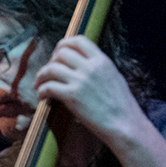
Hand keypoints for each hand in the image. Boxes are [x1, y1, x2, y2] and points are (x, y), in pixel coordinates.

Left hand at [33, 36, 149, 145]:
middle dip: (51, 61)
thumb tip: (83, 65)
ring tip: (39, 84)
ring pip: (51, 68)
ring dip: (41, 76)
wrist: (126, 125)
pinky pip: (48, 87)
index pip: (78, 40)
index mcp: (102, 60)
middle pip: (61, 53)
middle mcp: (90, 67)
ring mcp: (80, 81)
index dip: (63, 45)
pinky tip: (42, 97)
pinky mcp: (72, 97)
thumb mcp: (114, 77)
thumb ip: (98, 68)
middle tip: (48, 73)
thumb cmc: (122, 107)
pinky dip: (41, 91)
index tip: (58, 55)